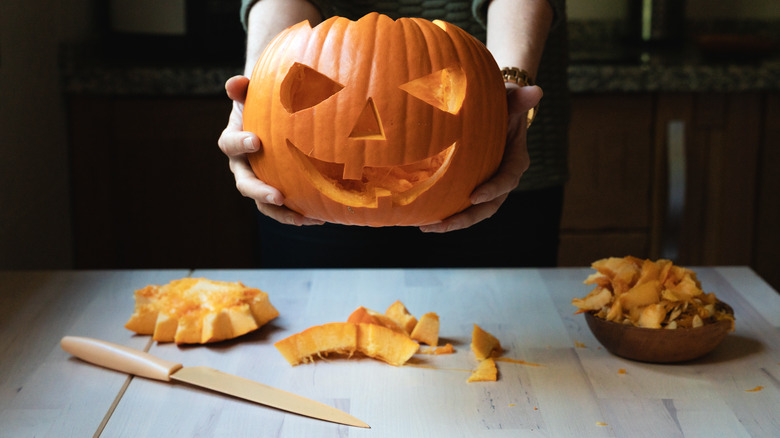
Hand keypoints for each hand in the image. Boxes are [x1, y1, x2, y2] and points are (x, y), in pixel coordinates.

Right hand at [217, 75, 323, 225]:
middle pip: (245, 185)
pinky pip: (285, 207)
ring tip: (303, 218)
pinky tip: (321, 216)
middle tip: (278, 196)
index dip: (240, 143)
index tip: (256, 141)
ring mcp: (259, 181)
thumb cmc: (263, 101)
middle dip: (260, 192)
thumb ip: (243, 88)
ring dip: (282, 213)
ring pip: (265, 204)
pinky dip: (300, 213)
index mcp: (233, 142)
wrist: (273, 116)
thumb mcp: (253, 92)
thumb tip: (235, 83)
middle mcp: (243, 166)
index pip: (229, 145)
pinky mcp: (277, 190)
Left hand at [419, 83, 541, 232]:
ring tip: (428, 227)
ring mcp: (489, 186)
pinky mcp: (475, 186)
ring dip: (452, 222)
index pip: (507, 180)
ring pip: (474, 211)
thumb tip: (536, 91)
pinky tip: (422, 218)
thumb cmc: (505, 104)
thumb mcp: (512, 100)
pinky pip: (462, 204)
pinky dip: (445, 212)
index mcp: (515, 161)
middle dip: (466, 218)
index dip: (493, 189)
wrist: (499, 112)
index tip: (474, 196)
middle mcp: (504, 179)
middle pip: (489, 206)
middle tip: (443, 224)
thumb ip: (520, 100)